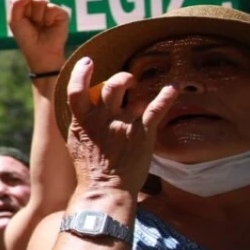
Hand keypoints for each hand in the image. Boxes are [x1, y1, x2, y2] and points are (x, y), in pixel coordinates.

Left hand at [8, 0, 69, 72]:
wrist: (40, 52)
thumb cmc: (26, 37)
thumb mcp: (14, 20)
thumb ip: (17, 3)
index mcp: (24, 4)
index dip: (17, 1)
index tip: (19, 14)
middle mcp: (37, 4)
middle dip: (26, 11)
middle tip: (30, 23)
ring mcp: (49, 7)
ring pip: (40, 1)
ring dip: (37, 16)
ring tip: (40, 25)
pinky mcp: (61, 12)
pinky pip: (51, 7)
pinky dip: (47, 19)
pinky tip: (49, 26)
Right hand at [65, 56, 177, 193]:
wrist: (105, 188)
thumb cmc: (89, 167)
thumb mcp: (76, 140)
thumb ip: (81, 120)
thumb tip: (86, 104)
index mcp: (83, 120)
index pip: (77, 89)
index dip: (81, 72)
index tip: (88, 62)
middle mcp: (103, 118)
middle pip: (113, 86)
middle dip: (122, 79)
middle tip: (128, 80)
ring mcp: (124, 124)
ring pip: (136, 98)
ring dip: (141, 94)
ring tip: (144, 95)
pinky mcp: (144, 134)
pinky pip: (157, 109)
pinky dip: (167, 96)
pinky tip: (173, 88)